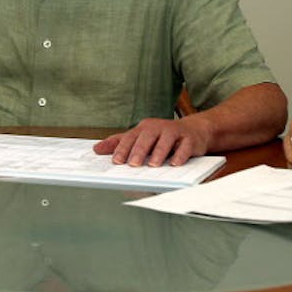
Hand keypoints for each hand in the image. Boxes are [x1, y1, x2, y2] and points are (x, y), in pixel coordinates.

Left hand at [93, 117, 211, 166]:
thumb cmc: (163, 136)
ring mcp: (174, 132)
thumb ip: (120, 143)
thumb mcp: (141, 137)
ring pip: (165, 140)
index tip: (116, 161)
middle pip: (147, 138)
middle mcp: (158, 127)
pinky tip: (175, 164)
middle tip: (132, 164)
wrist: (194, 131)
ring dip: (159, 153)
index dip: (122, 149)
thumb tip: (96, 149)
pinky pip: (185, 146)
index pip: (131, 137)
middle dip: (138, 151)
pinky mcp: (189, 139)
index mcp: (144, 128)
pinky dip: (180, 155)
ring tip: (153, 165)